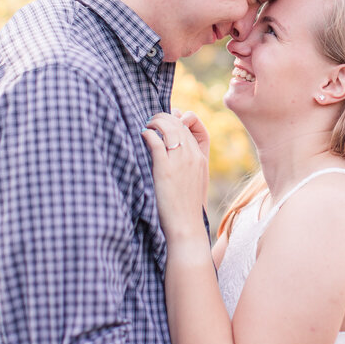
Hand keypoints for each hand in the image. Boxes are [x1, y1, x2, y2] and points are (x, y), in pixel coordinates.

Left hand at [142, 111, 209, 240]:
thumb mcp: (195, 181)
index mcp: (201, 158)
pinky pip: (156, 142)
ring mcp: (180, 161)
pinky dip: (148, 134)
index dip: (178, 119)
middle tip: (152, 120)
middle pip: (179, 124)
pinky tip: (143, 135)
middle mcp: (192, 156)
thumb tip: (173, 150)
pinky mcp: (165, 169)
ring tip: (147, 125)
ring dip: (155, 122)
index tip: (167, 119)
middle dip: (164, 117)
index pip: (191, 127)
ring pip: (168, 128)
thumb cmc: (187, 207)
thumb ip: (188, 164)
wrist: (186, 226)